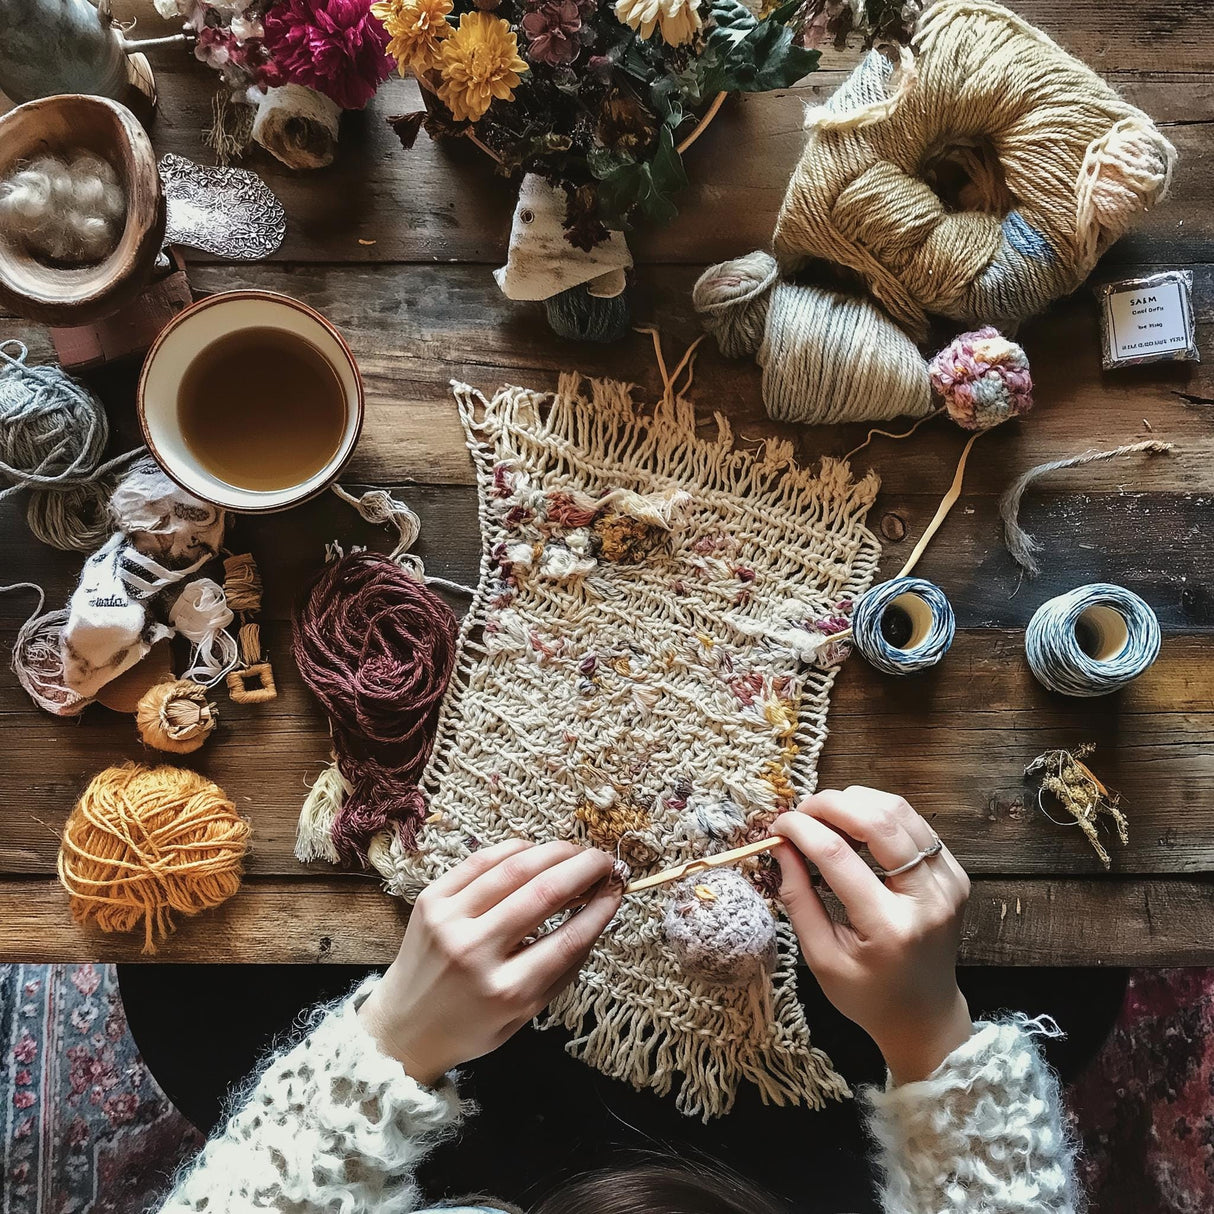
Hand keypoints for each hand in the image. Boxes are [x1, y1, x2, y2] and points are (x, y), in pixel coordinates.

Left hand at [358, 839, 622, 1084]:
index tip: (619, 890)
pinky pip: (481, 861)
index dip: (601, 908)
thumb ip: (563, 968)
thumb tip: (598, 913)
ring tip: (578, 852)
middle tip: (607, 862)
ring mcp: (449, 921)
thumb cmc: (472, 1025)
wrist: (403, 1026)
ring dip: (556, 852)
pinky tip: (537, 850)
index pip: (568, 939)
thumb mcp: (526, 1014)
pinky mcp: (430, 899)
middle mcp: (476, 953)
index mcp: (506, 992)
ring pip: (514, 868)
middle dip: (585, 869)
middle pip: (544, 893)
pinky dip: (516, 850)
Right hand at [773, 787, 971, 1083]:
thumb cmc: (868, 995)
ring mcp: (948, 883)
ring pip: (900, 812)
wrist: (925, 1016)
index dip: (802, 830)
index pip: (838, 856)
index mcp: (890, 927)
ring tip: (825, 816)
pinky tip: (855, 826)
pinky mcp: (955, 874)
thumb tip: (780, 844)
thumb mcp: (821, 958)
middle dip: (831, 805)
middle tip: (801, 812)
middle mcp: (928, 899)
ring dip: (856, 802)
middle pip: (878, 821)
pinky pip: (915, 824)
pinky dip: (880, 814)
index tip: (778, 825)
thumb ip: (798, 898)